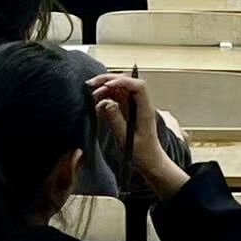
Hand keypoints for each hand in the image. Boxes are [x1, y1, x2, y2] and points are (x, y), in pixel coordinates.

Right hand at [90, 73, 188, 198]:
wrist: (149, 161)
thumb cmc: (142, 153)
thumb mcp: (126, 139)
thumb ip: (116, 120)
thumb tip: (106, 103)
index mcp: (145, 109)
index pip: (138, 86)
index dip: (122, 82)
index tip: (106, 85)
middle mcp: (140, 104)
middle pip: (127, 83)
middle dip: (109, 79)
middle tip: (91, 83)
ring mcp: (133, 106)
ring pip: (120, 88)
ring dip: (105, 87)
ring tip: (91, 92)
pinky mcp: (127, 110)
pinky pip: (116, 98)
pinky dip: (106, 96)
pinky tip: (96, 100)